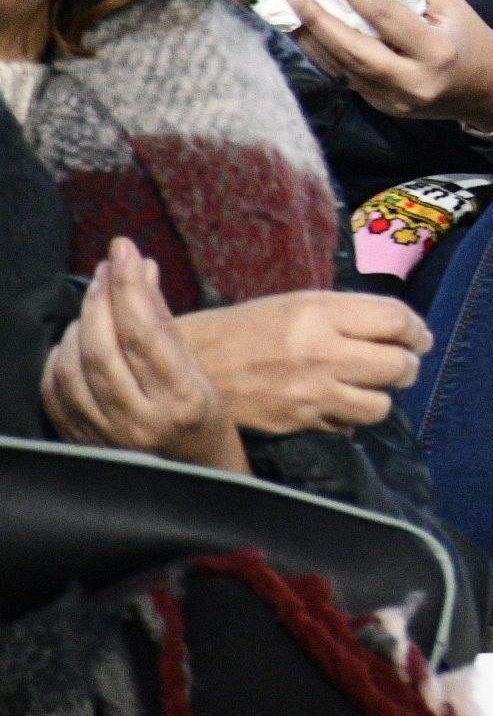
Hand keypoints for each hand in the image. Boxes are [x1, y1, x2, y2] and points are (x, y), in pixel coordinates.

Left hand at [42, 240, 247, 472]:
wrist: (195, 477)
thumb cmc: (203, 416)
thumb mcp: (198, 368)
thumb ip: (164, 319)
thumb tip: (139, 267)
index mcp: (182, 400)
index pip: (145, 334)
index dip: (129, 287)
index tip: (124, 249)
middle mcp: (141, 423)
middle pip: (103, 349)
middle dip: (101, 299)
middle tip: (107, 267)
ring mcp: (107, 438)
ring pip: (74, 370)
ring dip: (78, 326)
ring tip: (93, 303)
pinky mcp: (82, 445)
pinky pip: (56, 395)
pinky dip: (58, 360)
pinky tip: (72, 340)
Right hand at [175, 290, 431, 434]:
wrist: (192, 364)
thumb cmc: (249, 328)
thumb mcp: (298, 304)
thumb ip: (348, 314)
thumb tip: (400, 329)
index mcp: (319, 313)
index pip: (395, 320)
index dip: (417, 330)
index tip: (420, 337)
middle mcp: (319, 352)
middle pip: (397, 365)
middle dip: (408, 365)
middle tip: (404, 363)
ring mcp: (309, 392)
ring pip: (380, 404)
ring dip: (383, 396)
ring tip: (372, 386)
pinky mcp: (298, 422)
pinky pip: (347, 426)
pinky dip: (351, 417)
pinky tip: (340, 404)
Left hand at [290, 0, 492, 135]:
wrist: (487, 90)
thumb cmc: (470, 38)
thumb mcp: (454, 7)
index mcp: (436, 50)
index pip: (386, 17)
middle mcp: (413, 80)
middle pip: (355, 51)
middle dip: (320, 21)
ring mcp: (395, 100)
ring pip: (342, 70)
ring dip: (312, 40)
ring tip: (288, 13)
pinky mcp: (384, 108)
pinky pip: (347, 79)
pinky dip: (325, 55)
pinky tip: (308, 36)